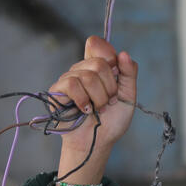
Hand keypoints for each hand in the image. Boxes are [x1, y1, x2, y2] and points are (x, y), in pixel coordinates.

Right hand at [47, 35, 139, 153]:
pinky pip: (71, 84)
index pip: (97, 44)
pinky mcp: (57, 91)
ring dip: (99, 98)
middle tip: (109, 101)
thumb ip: (129, 74)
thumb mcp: (128, 97)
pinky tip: (85, 110)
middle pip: (99, 63)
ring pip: (87, 76)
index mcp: (98, 67)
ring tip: (97, 109)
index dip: (109, 57)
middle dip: (109, 87)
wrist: (98, 142)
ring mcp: (68, 79)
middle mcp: (82, 69)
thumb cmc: (112, 121)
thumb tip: (123, 53)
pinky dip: (83, 100)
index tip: (117, 77)